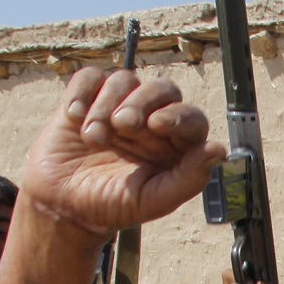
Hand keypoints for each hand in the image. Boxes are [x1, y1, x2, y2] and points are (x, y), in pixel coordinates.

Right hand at [23, 68, 224, 236]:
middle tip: (123, 125)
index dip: (178, 116)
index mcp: (177, 143)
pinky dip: (82, 92)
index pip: (191, 117)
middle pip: (163, 88)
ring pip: (125, 80)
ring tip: (93, 138)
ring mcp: (119, 104)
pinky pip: (89, 77)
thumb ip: (188, 178)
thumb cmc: (114, 203)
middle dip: (143, 102)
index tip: (157, 124)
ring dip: (107, 105)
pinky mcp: (86, 98)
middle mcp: (152, 118)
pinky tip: (75, 116)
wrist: (64, 206)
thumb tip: (218, 150)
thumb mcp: (152, 200)